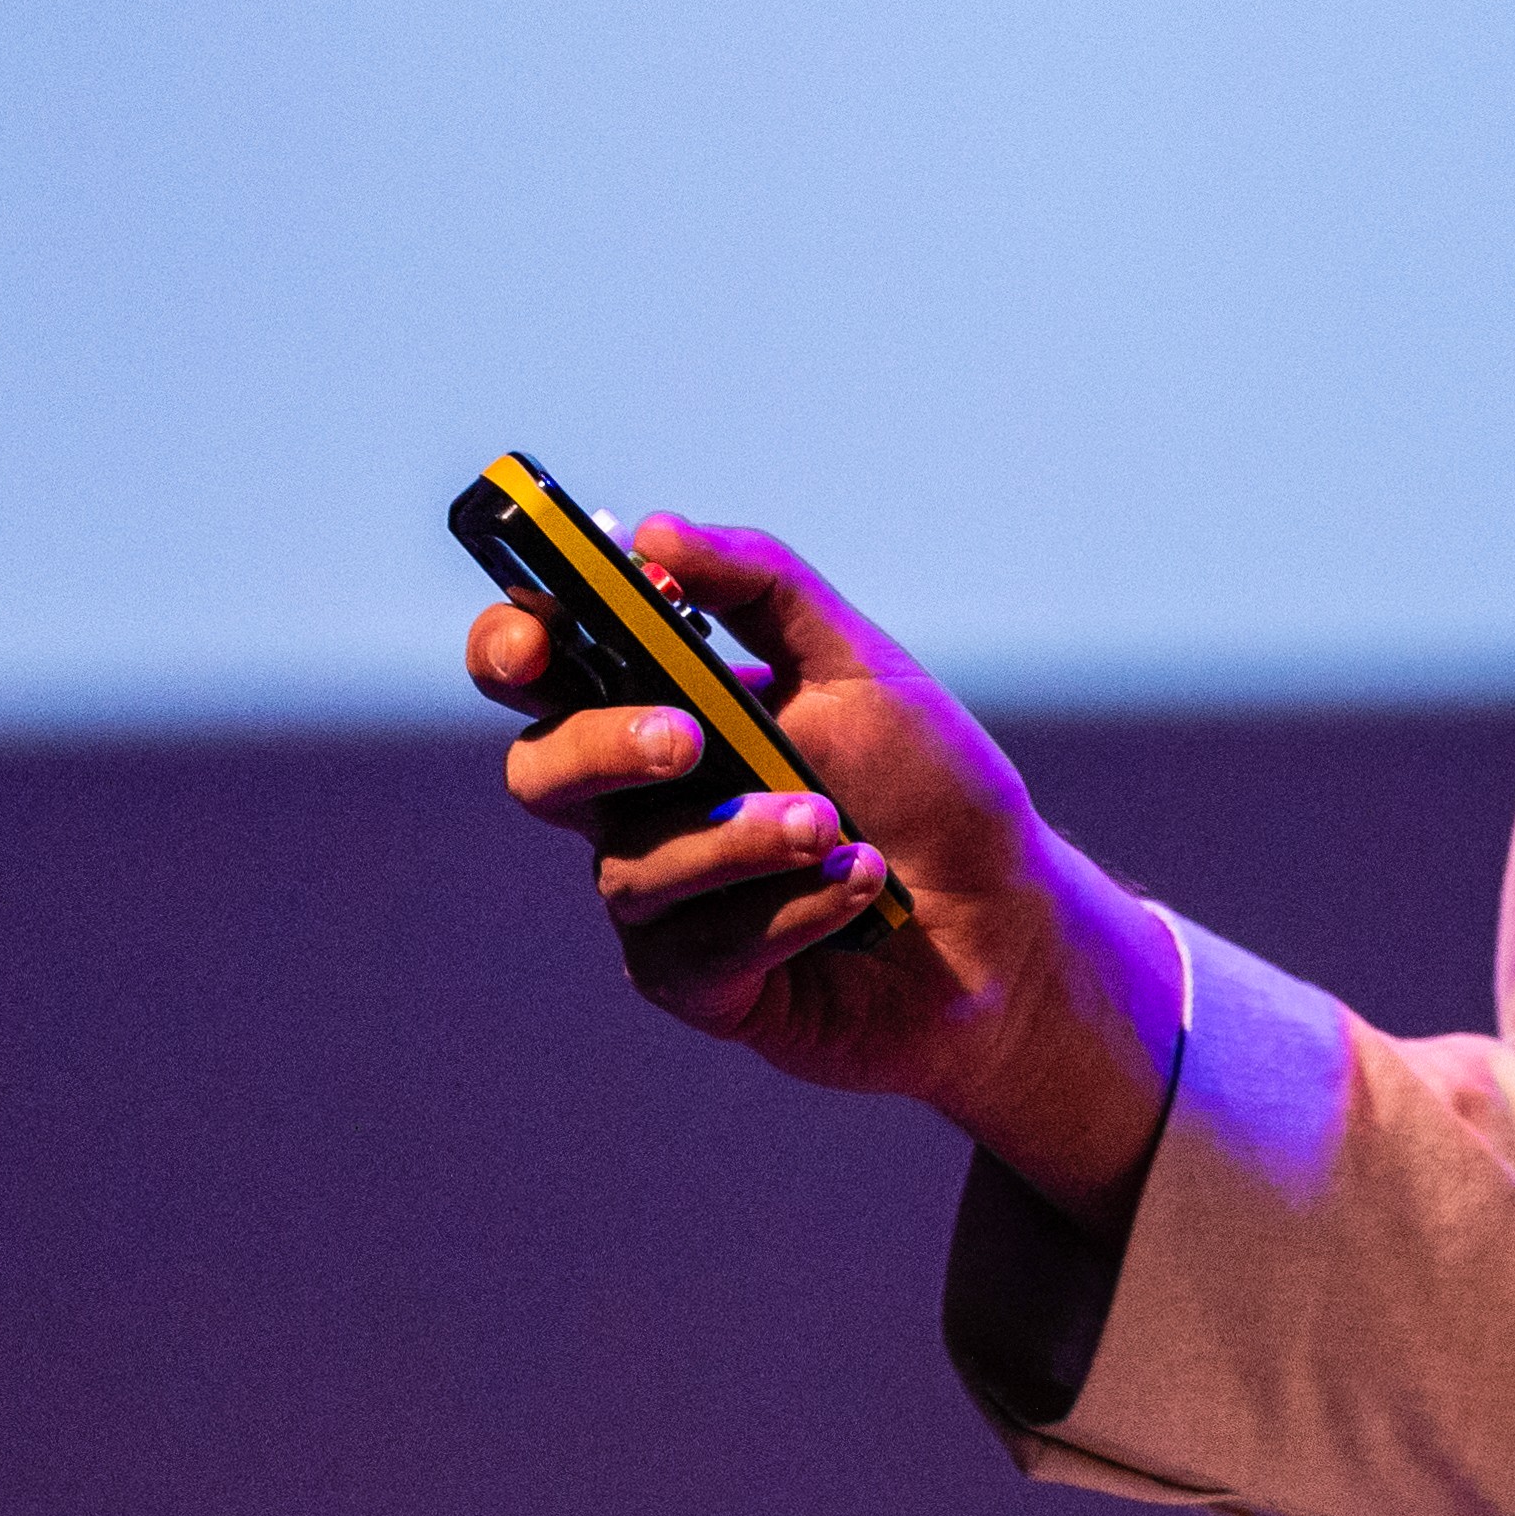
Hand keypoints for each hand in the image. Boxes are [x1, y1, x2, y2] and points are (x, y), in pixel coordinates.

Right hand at [471, 515, 1180, 1213]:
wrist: (1004, 918)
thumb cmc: (927, 786)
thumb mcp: (860, 664)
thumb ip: (761, 587)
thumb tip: (651, 532)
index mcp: (660, 710)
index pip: (540, 672)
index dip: (510, 649)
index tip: (538, 642)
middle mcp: (640, 806)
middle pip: (540, 774)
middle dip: (605, 748)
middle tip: (691, 737)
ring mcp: (664, 899)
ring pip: (633, 869)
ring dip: (742, 839)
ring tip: (835, 828)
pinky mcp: (701, 983)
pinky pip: (699, 951)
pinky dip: (791, 909)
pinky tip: (862, 888)